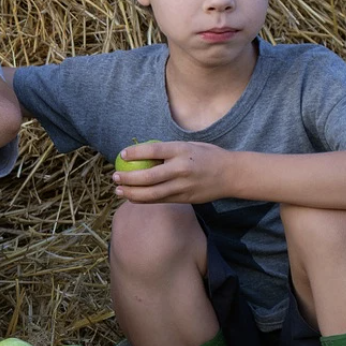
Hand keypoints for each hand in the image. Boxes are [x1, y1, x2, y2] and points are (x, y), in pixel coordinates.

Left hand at [112, 140, 232, 203]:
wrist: (231, 174)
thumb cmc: (207, 156)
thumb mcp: (189, 146)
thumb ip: (168, 150)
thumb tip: (142, 152)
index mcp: (182, 150)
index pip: (153, 150)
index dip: (135, 153)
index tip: (122, 155)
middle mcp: (181, 169)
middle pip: (148, 177)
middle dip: (128, 178)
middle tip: (115, 176)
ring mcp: (183, 186)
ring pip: (152, 193)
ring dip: (132, 193)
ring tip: (118, 190)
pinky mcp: (185, 198)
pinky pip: (160, 200)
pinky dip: (144, 199)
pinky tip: (133, 197)